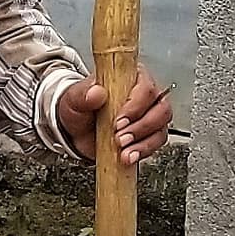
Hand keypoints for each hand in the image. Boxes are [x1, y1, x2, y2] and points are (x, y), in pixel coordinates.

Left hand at [58, 73, 174, 166]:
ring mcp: (148, 116)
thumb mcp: (74, 98)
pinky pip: (155, 143)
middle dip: (141, 127)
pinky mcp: (147, 135)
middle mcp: (144, 96)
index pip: (146, 87)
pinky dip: (143, 152)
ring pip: (160, 127)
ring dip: (143, 142)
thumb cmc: (79, 108)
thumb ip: (83, 94)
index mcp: (130, 78)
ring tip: (123, 151)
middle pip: (160, 109)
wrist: (75, 131)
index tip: (119, 120)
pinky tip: (129, 157)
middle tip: (120, 138)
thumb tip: (96, 92)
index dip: (136, 106)